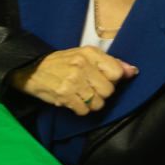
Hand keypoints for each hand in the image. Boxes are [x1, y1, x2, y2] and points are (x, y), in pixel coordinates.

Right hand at [13, 47, 138, 114]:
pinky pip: (84, 111)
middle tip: (89, 88)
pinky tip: (73, 100)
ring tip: (81, 95)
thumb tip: (133, 71)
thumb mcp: (86, 56)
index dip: (112, 80)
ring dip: (91, 103)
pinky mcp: (64, 95)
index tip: (103, 79)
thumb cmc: (62, 63)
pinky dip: (80, 109)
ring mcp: (73, 81)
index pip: (117, 72)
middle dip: (101, 94)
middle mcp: (82, 65)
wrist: (32, 69)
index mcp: (90, 53)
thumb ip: (111, 63)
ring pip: (98, 103)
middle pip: (109, 91)